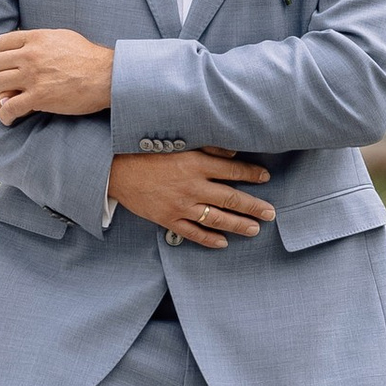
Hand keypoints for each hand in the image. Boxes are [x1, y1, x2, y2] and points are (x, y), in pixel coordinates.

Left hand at [0, 28, 114, 122]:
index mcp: (35, 38)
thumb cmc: (87, 57)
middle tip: (5, 84)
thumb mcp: (60, 38)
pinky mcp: (39, 97)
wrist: (107, 75)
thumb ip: (38, 42)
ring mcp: (33, 76)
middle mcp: (30, 55)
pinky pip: (10, 108)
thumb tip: (20, 50)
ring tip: (8, 99)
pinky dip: (5, 115)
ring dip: (0, 94)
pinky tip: (8, 118)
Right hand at [107, 149, 272, 248]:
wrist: (115, 169)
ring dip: (238, 225)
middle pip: (230, 199)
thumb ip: (207, 147)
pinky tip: (223, 243)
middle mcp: (192, 187)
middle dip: (254, 206)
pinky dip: (209, 239)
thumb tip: (233, 152)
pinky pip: (193, 233)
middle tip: (271, 212)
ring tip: (255, 229)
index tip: (266, 177)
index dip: (252, 174)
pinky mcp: (168, 219)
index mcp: (196, 164)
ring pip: (216, 219)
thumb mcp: (178, 143)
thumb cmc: (146, 151)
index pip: (232, 171)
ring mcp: (181, 206)